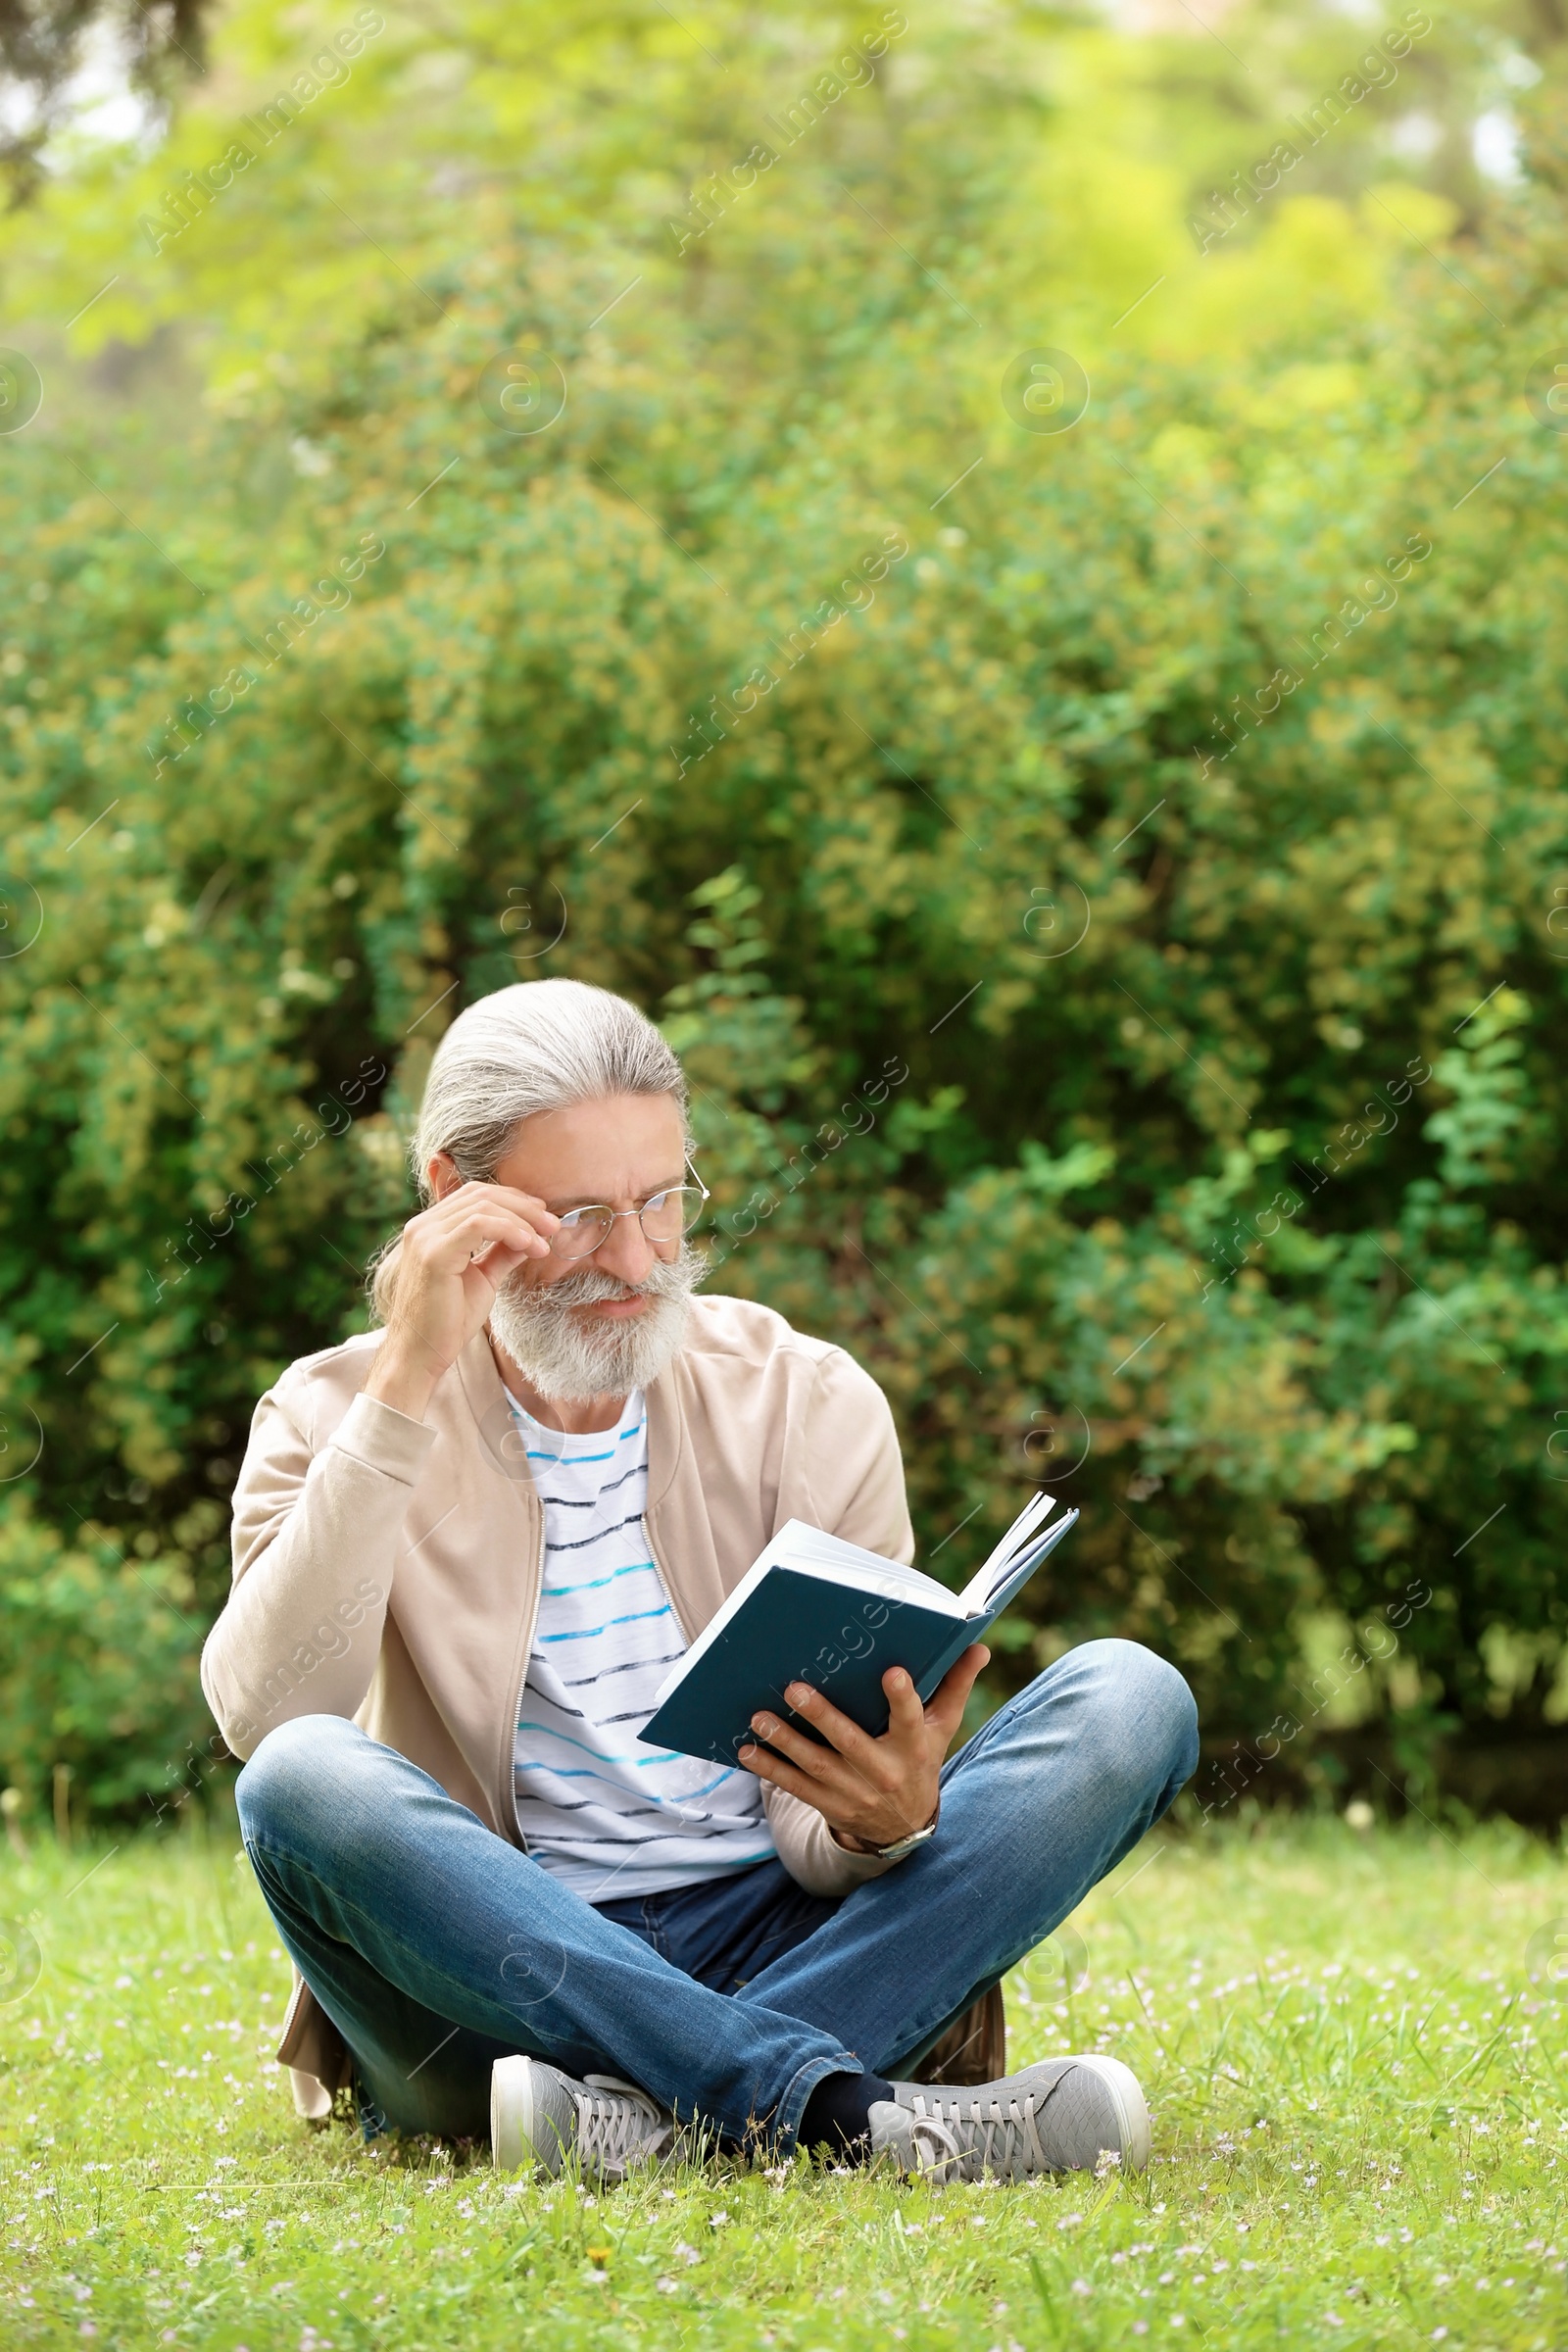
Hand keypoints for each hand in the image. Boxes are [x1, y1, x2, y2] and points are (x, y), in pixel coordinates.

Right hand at [365, 1182, 559, 1421]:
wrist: (423, 1354)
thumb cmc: (449, 1320)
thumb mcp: (483, 1278)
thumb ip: (502, 1253)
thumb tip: (530, 1236)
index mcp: (431, 1228)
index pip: (475, 1195)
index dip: (513, 1200)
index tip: (543, 1217)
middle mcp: (423, 1226)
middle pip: (481, 1194)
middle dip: (524, 1207)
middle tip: (553, 1225)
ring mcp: (425, 1237)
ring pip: (483, 1206)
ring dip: (522, 1220)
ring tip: (545, 1241)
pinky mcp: (433, 1253)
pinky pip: (478, 1225)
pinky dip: (509, 1230)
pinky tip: (528, 1245)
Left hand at [736, 1644, 989, 1854]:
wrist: (905, 1827)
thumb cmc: (920, 1759)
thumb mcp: (943, 1728)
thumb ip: (955, 1684)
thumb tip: (980, 1644)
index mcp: (914, 1745)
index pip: (911, 1718)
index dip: (902, 1697)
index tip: (893, 1672)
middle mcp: (883, 1771)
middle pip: (850, 1741)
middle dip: (822, 1716)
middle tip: (794, 1687)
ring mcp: (854, 1792)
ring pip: (815, 1765)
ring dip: (784, 1742)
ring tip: (759, 1718)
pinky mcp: (830, 1805)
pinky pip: (796, 1787)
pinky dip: (770, 1769)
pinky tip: (747, 1751)